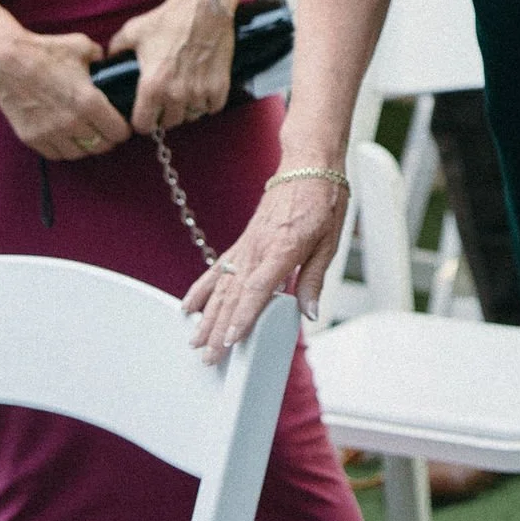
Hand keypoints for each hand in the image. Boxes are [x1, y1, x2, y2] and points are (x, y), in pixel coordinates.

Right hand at [0, 26, 130, 162]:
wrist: (6, 60)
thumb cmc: (45, 51)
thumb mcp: (82, 46)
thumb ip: (101, 58)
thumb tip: (108, 65)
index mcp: (88, 102)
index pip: (118, 132)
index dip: (123, 129)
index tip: (121, 124)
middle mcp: (71, 123)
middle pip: (101, 146)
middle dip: (108, 138)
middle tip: (106, 129)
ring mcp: (50, 133)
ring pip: (79, 154)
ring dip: (86, 145)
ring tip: (86, 133)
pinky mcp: (31, 138)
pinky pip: (55, 155)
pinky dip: (64, 148)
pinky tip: (66, 136)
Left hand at [108, 0, 234, 134]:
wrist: (204, 6)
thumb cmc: (168, 18)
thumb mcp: (133, 31)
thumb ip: (116, 49)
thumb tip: (109, 60)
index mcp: (152, 86)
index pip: (144, 126)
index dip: (141, 122)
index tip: (144, 114)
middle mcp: (176, 94)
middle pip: (169, 123)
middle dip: (165, 115)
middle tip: (164, 102)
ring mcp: (200, 91)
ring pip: (191, 117)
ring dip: (187, 109)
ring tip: (184, 94)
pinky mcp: (220, 85)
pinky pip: (212, 108)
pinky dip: (208, 102)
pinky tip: (202, 90)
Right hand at [184, 155, 347, 361]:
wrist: (308, 164)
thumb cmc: (323, 199)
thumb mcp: (330, 241)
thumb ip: (314, 279)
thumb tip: (309, 312)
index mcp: (283, 248)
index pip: (257, 289)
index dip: (242, 317)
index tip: (229, 340)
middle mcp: (259, 247)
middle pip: (234, 294)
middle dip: (218, 328)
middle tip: (207, 356)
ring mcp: (248, 244)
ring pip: (222, 285)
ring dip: (207, 315)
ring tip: (194, 340)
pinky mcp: (243, 241)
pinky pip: (219, 268)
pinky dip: (202, 288)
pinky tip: (190, 306)